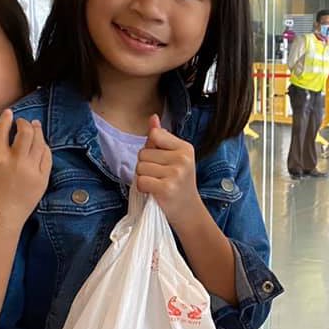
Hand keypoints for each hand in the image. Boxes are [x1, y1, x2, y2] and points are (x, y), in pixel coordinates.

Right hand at [0, 109, 51, 228]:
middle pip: (25, 132)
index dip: (6, 119)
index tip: (9, 113)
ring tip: (35, 127)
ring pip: (39, 142)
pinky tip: (41, 144)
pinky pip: (47, 157)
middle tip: (22, 121)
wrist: (3, 218)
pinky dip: (45, 147)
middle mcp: (17, 162)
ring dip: (37, 131)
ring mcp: (32, 170)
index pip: (3, 131)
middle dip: (24, 123)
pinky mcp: (43, 178)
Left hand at [136, 114, 204, 228]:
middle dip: (146, 165)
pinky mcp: (166, 188)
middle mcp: (182, 159)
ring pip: (140, 167)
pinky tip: (154, 192)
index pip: (154, 135)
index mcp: (185, 148)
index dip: (151, 148)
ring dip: (144, 178)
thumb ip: (161, 138)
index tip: (161, 161)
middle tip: (160, 177)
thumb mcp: (174, 158)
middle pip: (143, 153)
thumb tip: (152, 117)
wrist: (189, 211)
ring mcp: (175, 174)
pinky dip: (143, 188)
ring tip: (158, 184)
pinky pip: (140, 181)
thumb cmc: (179, 182)